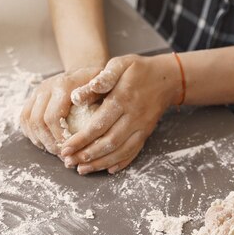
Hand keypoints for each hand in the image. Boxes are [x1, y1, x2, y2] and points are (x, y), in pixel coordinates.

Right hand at [20, 66, 103, 154]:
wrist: (84, 72)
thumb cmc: (98, 85)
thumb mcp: (104, 87)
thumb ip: (97, 101)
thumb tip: (90, 115)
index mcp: (63, 85)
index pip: (52, 117)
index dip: (59, 137)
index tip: (70, 150)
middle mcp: (46, 87)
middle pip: (38, 121)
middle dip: (50, 142)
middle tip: (62, 155)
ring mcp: (37, 92)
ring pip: (28, 121)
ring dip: (40, 140)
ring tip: (55, 150)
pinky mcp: (32, 97)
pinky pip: (24, 119)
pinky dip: (32, 134)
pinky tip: (45, 142)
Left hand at [61, 53, 182, 173]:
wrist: (168, 78)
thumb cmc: (138, 70)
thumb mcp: (119, 64)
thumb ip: (101, 78)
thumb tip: (78, 95)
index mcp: (122, 99)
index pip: (98, 125)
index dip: (80, 139)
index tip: (65, 148)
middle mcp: (133, 117)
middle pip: (108, 142)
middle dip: (87, 155)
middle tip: (69, 162)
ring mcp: (141, 127)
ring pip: (120, 151)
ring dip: (100, 163)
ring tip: (82, 169)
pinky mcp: (146, 133)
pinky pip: (133, 152)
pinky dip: (120, 163)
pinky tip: (107, 169)